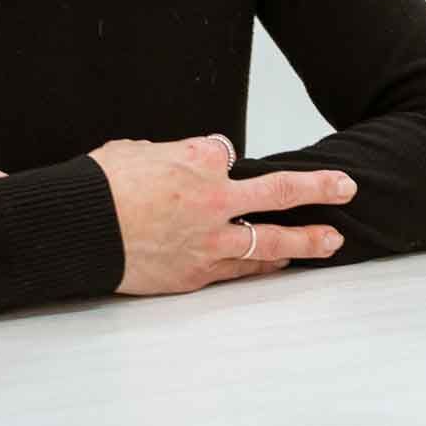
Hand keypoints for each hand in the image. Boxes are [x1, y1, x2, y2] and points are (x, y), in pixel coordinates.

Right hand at [87, 133, 356, 295]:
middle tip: (347, 186)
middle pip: (279, 192)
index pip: (228, 154)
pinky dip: (262, 267)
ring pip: (270, 241)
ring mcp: (210, 239)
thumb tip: (176, 166)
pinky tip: (281, 266)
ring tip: (332, 240)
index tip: (216, 162)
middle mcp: (214, 198)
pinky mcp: (197, 273)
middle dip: (318, 189)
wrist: (79, 228)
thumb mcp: (137, 152)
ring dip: (306, 241)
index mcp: (199, 159)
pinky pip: (241, 270)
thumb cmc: (100, 186)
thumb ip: (170, 157)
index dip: (220, 159)